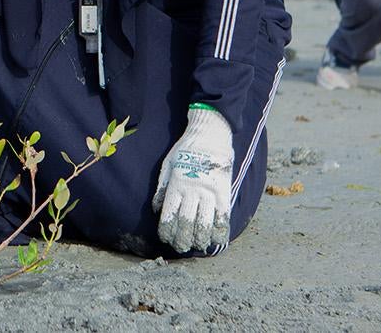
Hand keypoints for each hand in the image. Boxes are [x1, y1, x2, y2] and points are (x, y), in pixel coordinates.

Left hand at [151, 107, 233, 253]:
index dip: (167, 231)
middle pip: (187, 222)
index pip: (169, 215)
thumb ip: (161, 188)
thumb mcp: (167, 164)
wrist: (209, 133)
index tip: (167, 239)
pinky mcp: (224, 191)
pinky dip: (221, 230)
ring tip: (198, 246)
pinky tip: (218, 239)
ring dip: (200, 238)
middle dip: (183, 239)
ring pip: (205, 223)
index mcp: (177, 185)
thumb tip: (155, 209)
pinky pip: (223, 215)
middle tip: (181, 248)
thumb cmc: (185, 149)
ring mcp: (209, 191)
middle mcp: (192, 191)